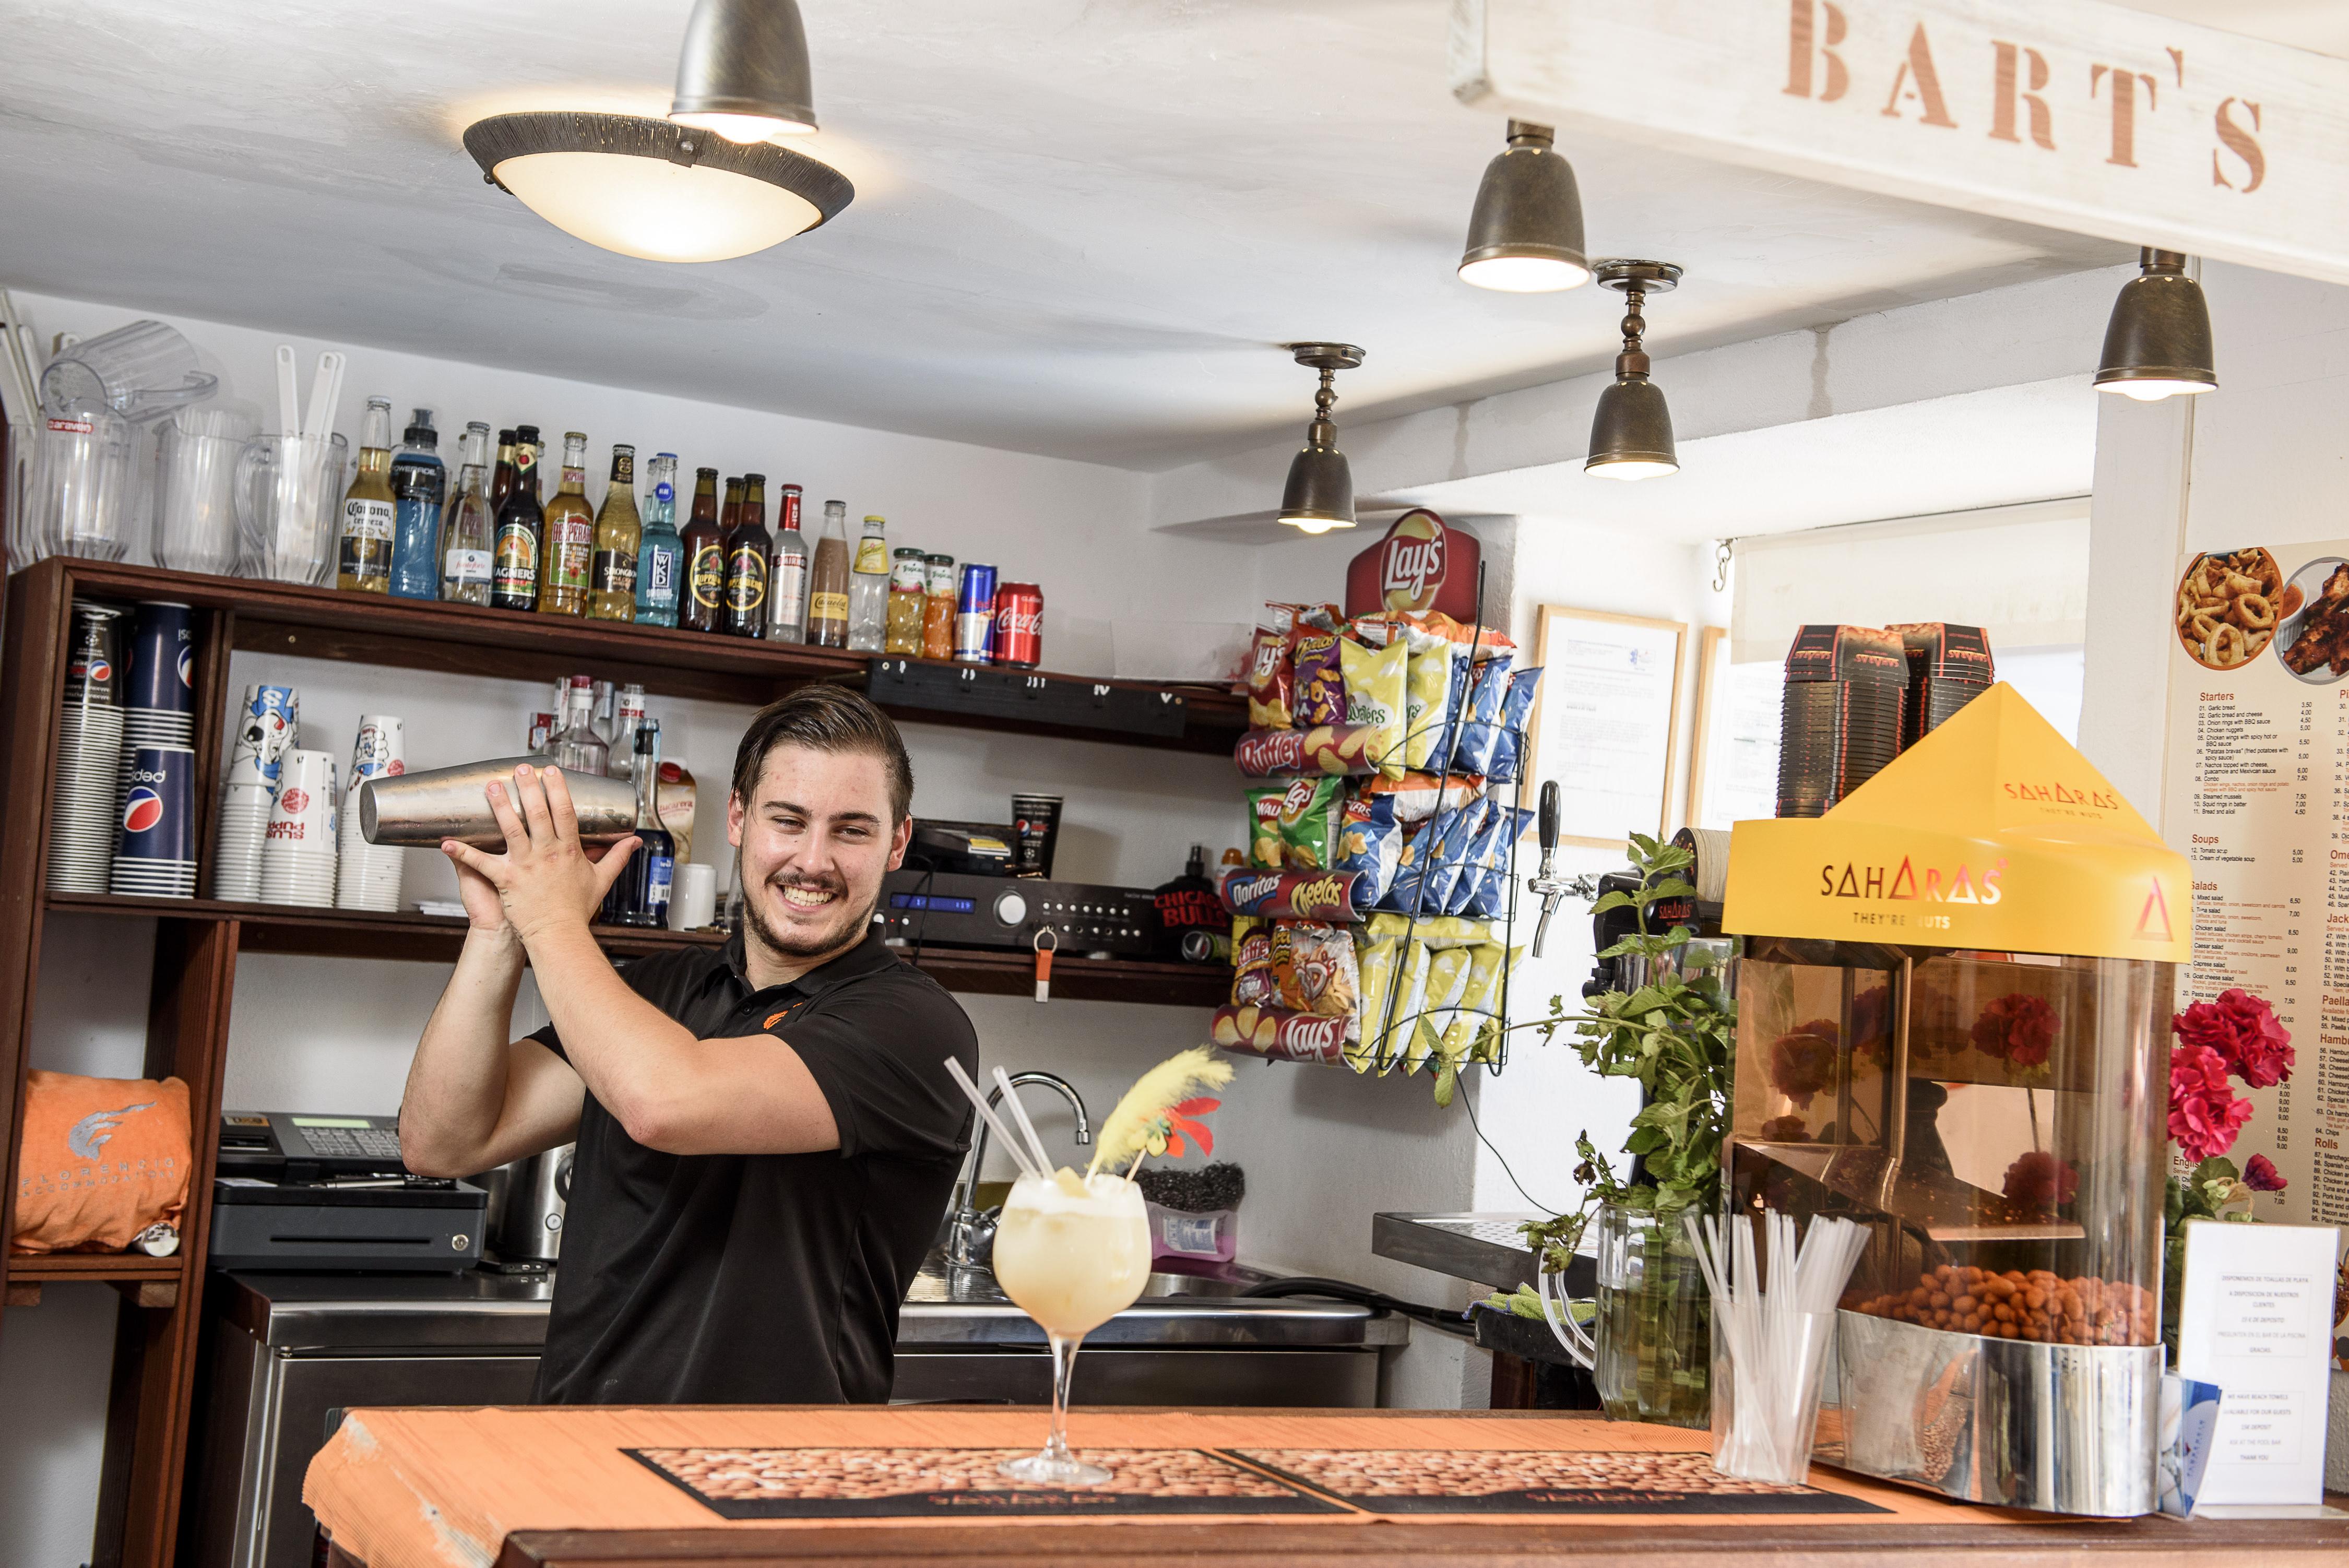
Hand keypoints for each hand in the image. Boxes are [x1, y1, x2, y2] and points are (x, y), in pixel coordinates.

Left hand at [442, 764, 636, 946]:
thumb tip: (635, 842)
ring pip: (509, 828)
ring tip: (492, 786)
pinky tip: (446, 842)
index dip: (557, 789)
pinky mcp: (506, 880)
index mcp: (568, 851)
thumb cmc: (576, 910)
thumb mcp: (602, 880)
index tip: (550, 772)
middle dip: (527, 788)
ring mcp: (525, 865)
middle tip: (519, 770)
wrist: (559, 936)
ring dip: (499, 805)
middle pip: (536, 813)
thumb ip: (617, 857)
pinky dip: (461, 852)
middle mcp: (546, 854)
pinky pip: (480, 863)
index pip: (563, 812)